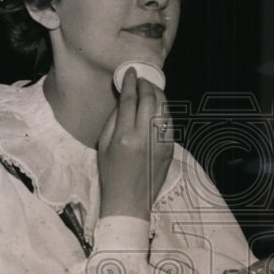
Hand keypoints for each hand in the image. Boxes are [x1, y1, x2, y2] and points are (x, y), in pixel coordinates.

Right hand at [98, 68, 172, 221]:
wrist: (129, 200)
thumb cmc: (111, 174)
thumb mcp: (104, 145)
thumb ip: (114, 120)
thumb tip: (124, 98)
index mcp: (124, 136)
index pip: (129, 99)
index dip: (130, 82)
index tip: (129, 73)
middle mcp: (144, 138)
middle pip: (149, 99)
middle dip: (146, 84)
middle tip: (141, 79)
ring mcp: (160, 143)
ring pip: (163, 109)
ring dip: (158, 95)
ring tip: (151, 89)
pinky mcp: (169, 149)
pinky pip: (169, 123)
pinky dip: (164, 111)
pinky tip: (158, 108)